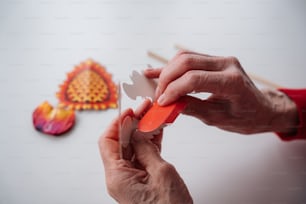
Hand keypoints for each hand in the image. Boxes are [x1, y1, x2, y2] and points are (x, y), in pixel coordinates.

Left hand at [98, 101, 192, 203]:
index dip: (117, 123)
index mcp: (117, 177)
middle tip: (145, 111)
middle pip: (119, 143)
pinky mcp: (140, 181)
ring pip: (131, 149)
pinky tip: (156, 132)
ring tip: (153, 118)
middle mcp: (119, 178)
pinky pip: (141, 157)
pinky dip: (148, 144)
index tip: (129, 111)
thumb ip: (147, 149)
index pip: (107, 141)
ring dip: (141, 133)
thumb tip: (138, 133)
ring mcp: (130, 180)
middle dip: (132, 124)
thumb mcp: (161, 172)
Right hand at [144, 51, 297, 133]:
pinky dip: (172, 67)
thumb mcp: (218, 118)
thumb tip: (168, 104)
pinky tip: (157, 72)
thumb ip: (192, 108)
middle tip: (158, 97)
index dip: (173, 90)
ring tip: (157, 88)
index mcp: (232, 82)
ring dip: (167, 71)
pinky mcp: (215, 61)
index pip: (194, 79)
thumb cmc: (246, 117)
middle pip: (186, 62)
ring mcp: (221, 60)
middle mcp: (227, 64)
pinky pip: (189, 59)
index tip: (161, 103)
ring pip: (185, 56)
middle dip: (166, 79)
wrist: (261, 109)